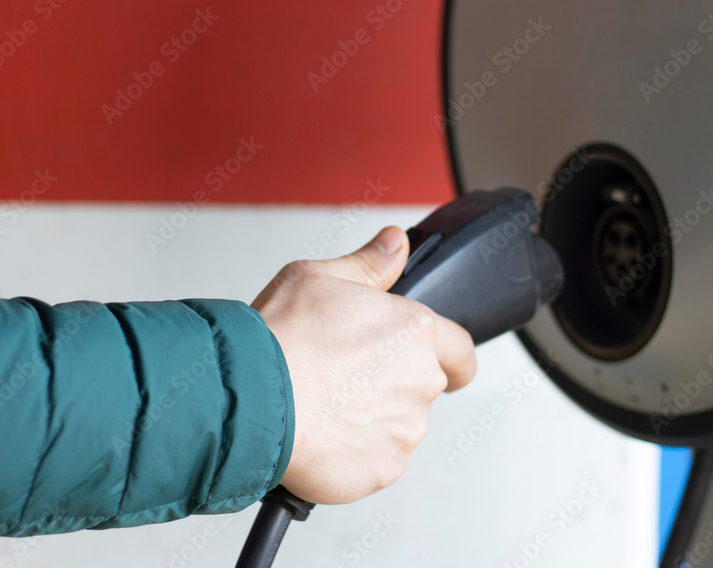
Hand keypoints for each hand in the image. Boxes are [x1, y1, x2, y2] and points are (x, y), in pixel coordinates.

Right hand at [251, 226, 476, 504]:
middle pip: (422, 387)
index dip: (451, 357)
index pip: (461, 350)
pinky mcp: (384, 468)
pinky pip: (376, 460)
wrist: (251, 398)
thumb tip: (394, 244)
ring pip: (398, 425)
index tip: (441, 364)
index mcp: (414, 330)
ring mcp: (405, 429)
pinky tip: (322, 432)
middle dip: (392, 384)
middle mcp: (420, 380)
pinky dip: (354, 452)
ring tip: (324, 404)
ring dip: (372, 419)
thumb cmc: (281, 337)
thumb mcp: (320, 277)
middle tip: (344, 377)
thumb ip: (370, 263)